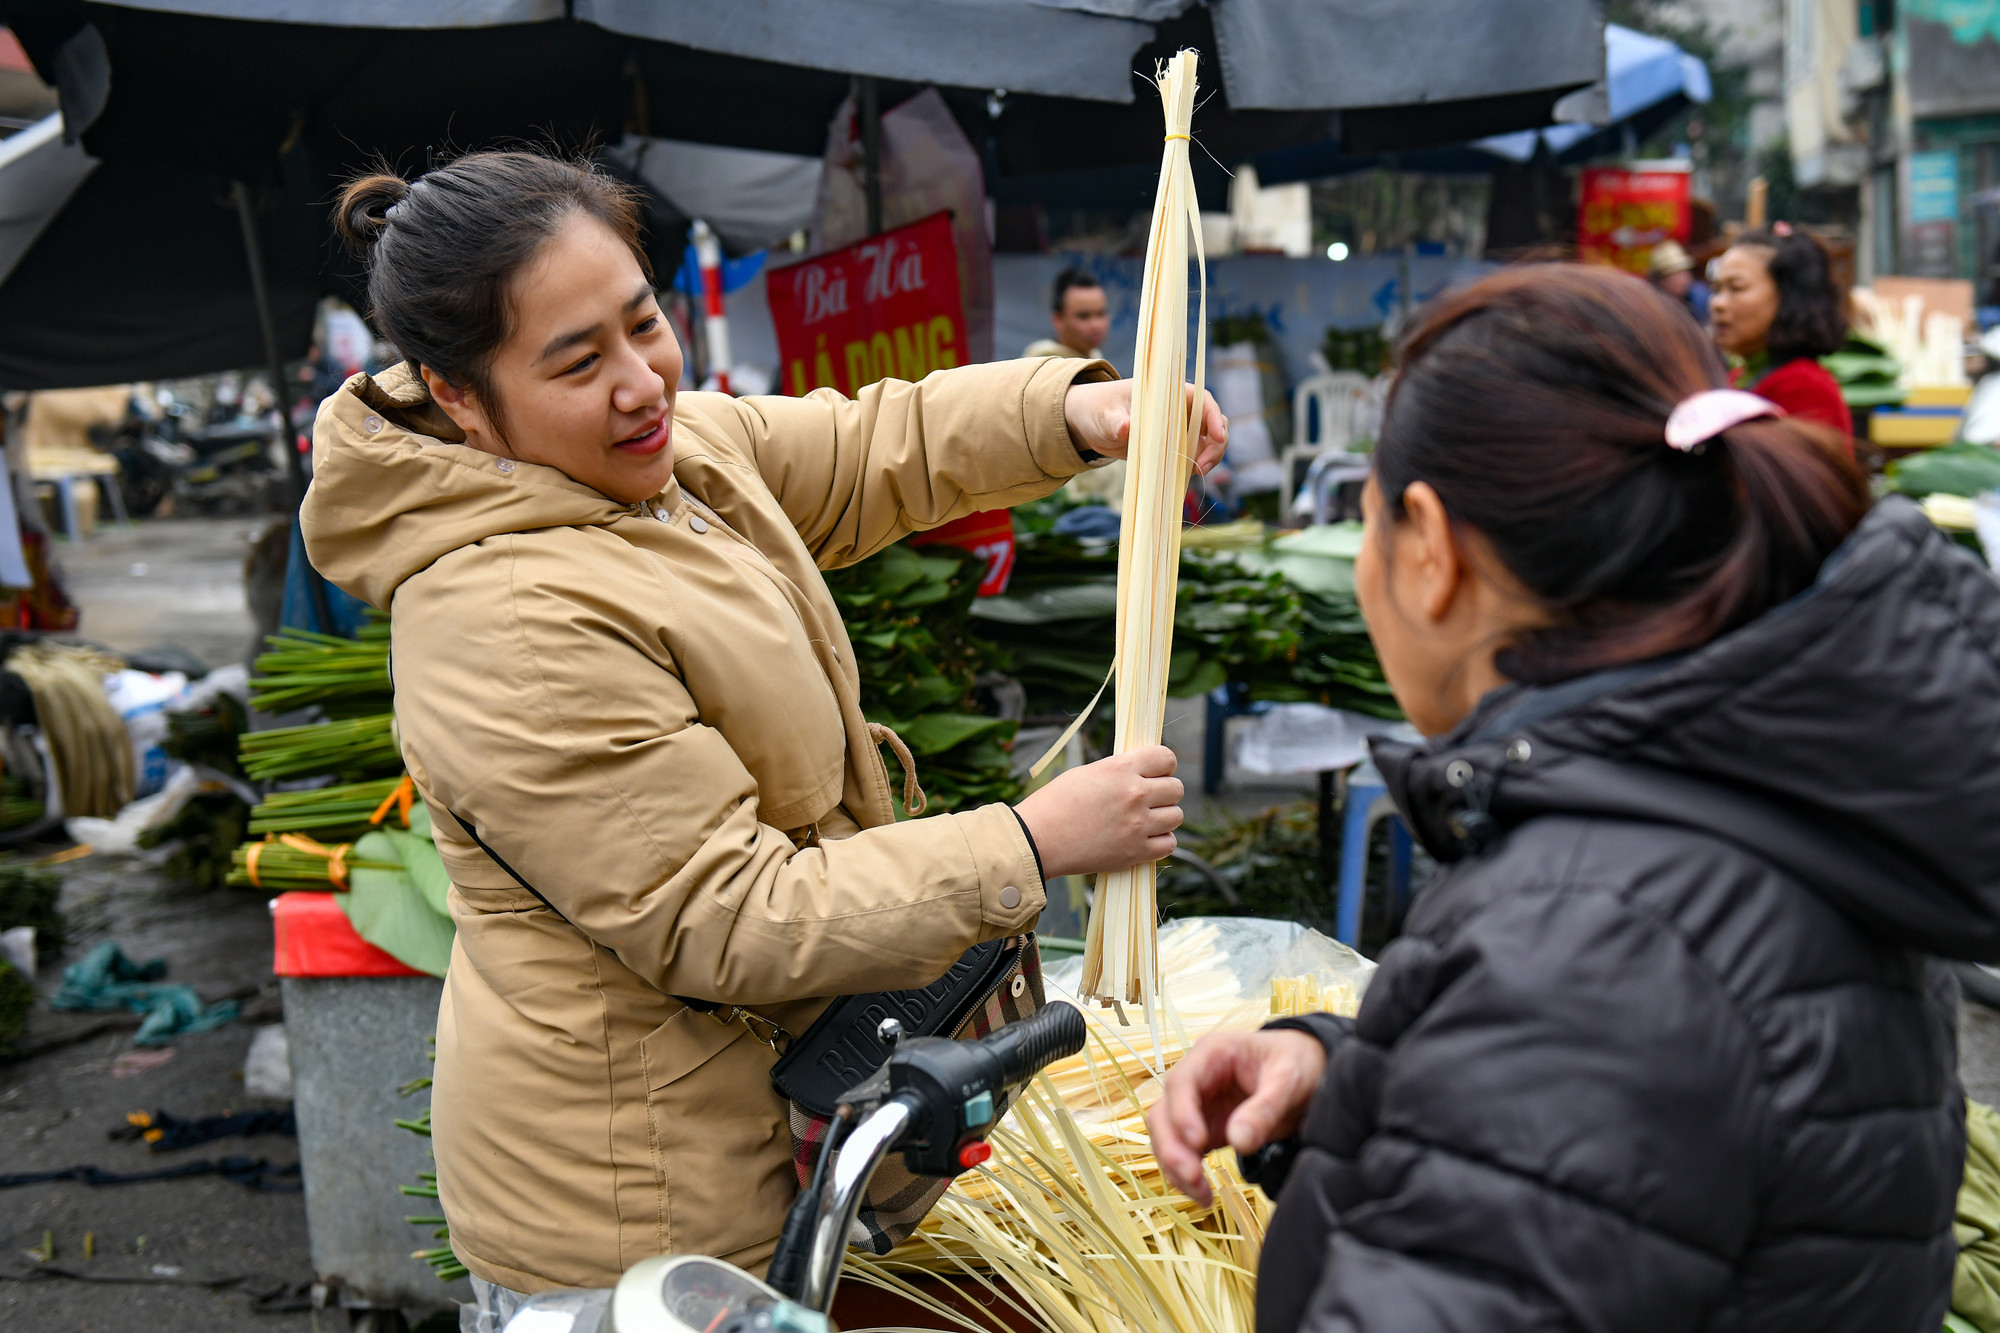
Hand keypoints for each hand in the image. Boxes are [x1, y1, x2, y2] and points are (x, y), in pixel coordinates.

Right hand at [1013, 745, 1182, 878]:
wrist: (1037, 839)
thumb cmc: (1055, 804)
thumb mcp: (1087, 773)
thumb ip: (1120, 771)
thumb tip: (1143, 773)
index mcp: (1120, 769)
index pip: (1166, 757)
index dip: (1164, 765)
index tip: (1157, 772)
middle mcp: (1134, 794)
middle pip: (1176, 788)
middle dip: (1165, 792)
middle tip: (1150, 798)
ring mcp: (1137, 825)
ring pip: (1176, 816)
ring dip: (1165, 817)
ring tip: (1146, 819)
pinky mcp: (1135, 852)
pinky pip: (1169, 844)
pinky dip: (1161, 841)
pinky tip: (1145, 838)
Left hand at [1064, 377, 1227, 475]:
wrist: (1089, 424)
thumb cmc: (1098, 409)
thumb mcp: (1105, 415)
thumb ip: (1117, 422)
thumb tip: (1126, 428)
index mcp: (1169, 392)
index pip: (1203, 400)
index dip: (1215, 417)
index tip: (1219, 437)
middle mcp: (1179, 409)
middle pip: (1212, 423)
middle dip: (1216, 445)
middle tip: (1203, 467)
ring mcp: (1177, 429)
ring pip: (1206, 441)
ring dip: (1208, 457)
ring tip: (1195, 473)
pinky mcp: (1171, 447)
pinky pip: (1190, 456)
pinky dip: (1193, 466)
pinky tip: (1184, 478)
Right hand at [1147, 1029, 1325, 1206]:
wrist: (1308, 1071)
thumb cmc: (1297, 1063)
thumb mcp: (1288, 1081)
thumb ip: (1265, 1109)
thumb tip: (1239, 1141)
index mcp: (1212, 1053)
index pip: (1181, 1082)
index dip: (1182, 1113)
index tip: (1197, 1142)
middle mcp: (1196, 1078)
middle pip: (1164, 1112)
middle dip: (1172, 1147)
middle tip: (1193, 1178)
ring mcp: (1196, 1105)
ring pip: (1166, 1135)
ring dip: (1175, 1166)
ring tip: (1202, 1195)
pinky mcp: (1204, 1128)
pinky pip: (1183, 1152)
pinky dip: (1186, 1175)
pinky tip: (1203, 1195)